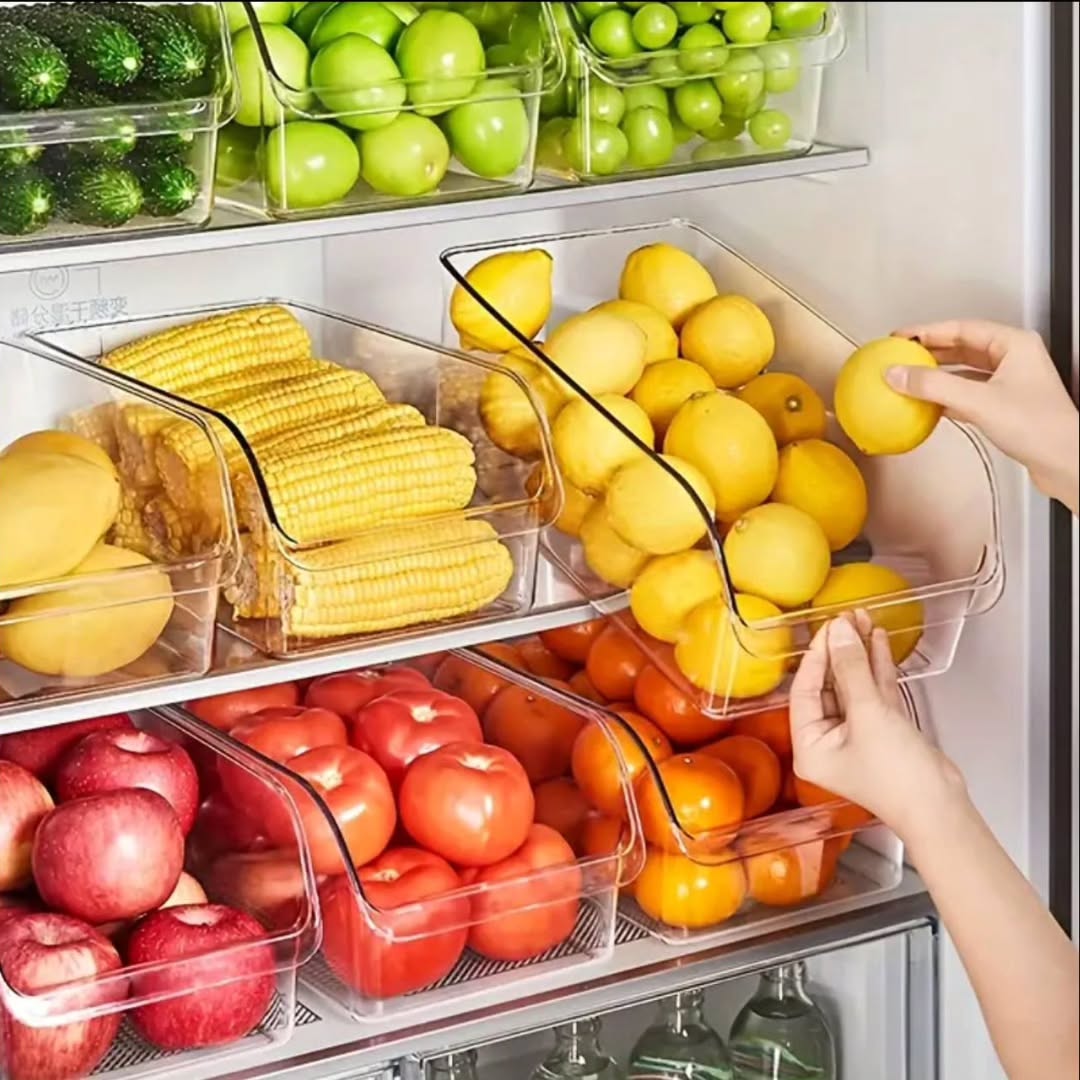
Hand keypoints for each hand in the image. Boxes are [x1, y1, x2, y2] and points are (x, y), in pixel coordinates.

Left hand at [789, 612, 964, 841]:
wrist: (943, 808)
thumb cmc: (899, 779)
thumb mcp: (869, 715)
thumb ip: (851, 669)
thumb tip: (839, 633)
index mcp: (809, 747)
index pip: (804, 690)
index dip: (817, 656)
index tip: (829, 628)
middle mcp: (827, 742)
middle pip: (827, 685)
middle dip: (839, 651)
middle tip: (846, 619)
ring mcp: (856, 736)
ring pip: (852, 685)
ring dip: (858, 654)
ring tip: (863, 620)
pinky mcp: (882, 731)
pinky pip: (872, 692)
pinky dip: (876, 668)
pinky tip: (877, 641)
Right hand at [885, 320, 1078, 513]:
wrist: (1064, 461)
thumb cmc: (1037, 426)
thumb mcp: (978, 401)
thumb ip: (933, 386)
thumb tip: (896, 374)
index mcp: (1014, 344)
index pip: (962, 328)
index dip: (928, 331)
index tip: (900, 337)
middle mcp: (1014, 358)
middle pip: (963, 347)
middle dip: (930, 352)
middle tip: (901, 356)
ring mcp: (1010, 382)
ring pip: (964, 371)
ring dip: (937, 375)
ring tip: (909, 378)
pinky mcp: (1005, 405)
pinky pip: (968, 392)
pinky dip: (946, 396)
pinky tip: (928, 403)